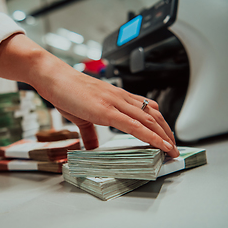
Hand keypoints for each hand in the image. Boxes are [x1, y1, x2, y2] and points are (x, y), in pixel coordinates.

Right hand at [35, 69, 178, 157]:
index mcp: (117, 97)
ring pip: (148, 120)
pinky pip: (134, 125)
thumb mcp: (82, 116)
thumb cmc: (66, 92)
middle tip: (174, 147)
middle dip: (167, 132)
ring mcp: (115, 103)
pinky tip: (159, 145)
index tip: (165, 136)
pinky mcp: (106, 110)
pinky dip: (150, 136)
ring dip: (164, 136)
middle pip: (153, 115)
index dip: (159, 124)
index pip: (146, 110)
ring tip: (172, 150)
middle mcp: (120, 98)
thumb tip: (92, 146)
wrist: (54, 77)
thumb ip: (90, 132)